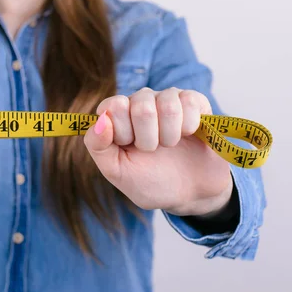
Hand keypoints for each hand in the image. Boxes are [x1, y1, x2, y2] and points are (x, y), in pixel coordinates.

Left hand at [84, 87, 232, 216]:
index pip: (113, 105)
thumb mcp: (117, 171)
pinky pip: (190, 102)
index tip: (129, 148)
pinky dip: (189, 127)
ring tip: (169, 145)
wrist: (191, 193)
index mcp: (117, 115)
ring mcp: (166, 98)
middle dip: (148, 139)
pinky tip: (187, 135)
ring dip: (170, 136)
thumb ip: (98, 146)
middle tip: (151, 150)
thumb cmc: (150, 181)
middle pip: (142, 107)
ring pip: (168, 106)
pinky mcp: (193, 100)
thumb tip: (101, 120)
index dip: (123, 133)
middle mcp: (140, 101)